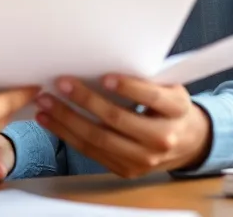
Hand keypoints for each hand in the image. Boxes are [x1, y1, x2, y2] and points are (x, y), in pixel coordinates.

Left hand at [35, 76, 211, 177]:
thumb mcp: (169, 88)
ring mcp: (143, 159)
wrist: (187, 142)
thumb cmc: (170, 107)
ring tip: (46, 103)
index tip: (105, 76)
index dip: (128, 87)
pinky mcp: (126, 170)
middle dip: (85, 101)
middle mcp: (162, 138)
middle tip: (62, 83)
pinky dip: (67, 135)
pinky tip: (51, 121)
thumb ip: (144, 78)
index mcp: (177, 110)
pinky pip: (92, 152)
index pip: (152, 97)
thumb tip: (100, 60)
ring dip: (67, 120)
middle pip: (118, 119)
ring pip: (99, 139)